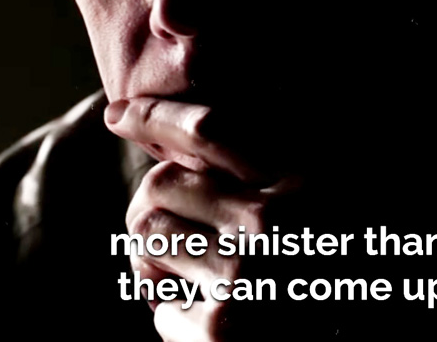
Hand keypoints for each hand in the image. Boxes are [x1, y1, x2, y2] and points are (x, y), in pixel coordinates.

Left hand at [105, 97, 297, 340]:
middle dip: (156, 207)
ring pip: (148, 236)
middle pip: (161, 182)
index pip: (211, 130)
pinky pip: (159, 305)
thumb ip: (265, 171)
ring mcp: (244, 273)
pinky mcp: (219, 326)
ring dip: (160, 260)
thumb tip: (187, 136)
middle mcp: (273, 222)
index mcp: (302, 182)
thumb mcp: (312, 204)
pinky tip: (215, 322)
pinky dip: (179, 317)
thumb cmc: (321, 272)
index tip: (116, 115)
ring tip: (199, 277)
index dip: (155, 116)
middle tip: (178, 235)